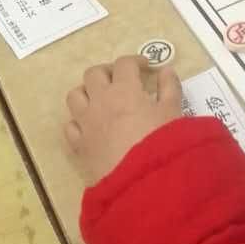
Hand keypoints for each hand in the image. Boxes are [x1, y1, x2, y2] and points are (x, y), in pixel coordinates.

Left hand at [65, 58, 182, 184]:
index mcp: (124, 89)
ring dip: (87, 92)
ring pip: (75, 95)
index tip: (146, 68)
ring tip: (101, 99)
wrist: (142, 181)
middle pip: (94, 74)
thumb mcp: (174, 112)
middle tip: (122, 80)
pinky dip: (79, 121)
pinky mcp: (79, 145)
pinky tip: (91, 126)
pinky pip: (70, 125)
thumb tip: (166, 70)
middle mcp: (100, 101)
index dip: (135, 61)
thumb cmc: (162, 143)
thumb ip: (169, 88)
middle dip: (108, 72)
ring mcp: (85, 123)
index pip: (124, 64)